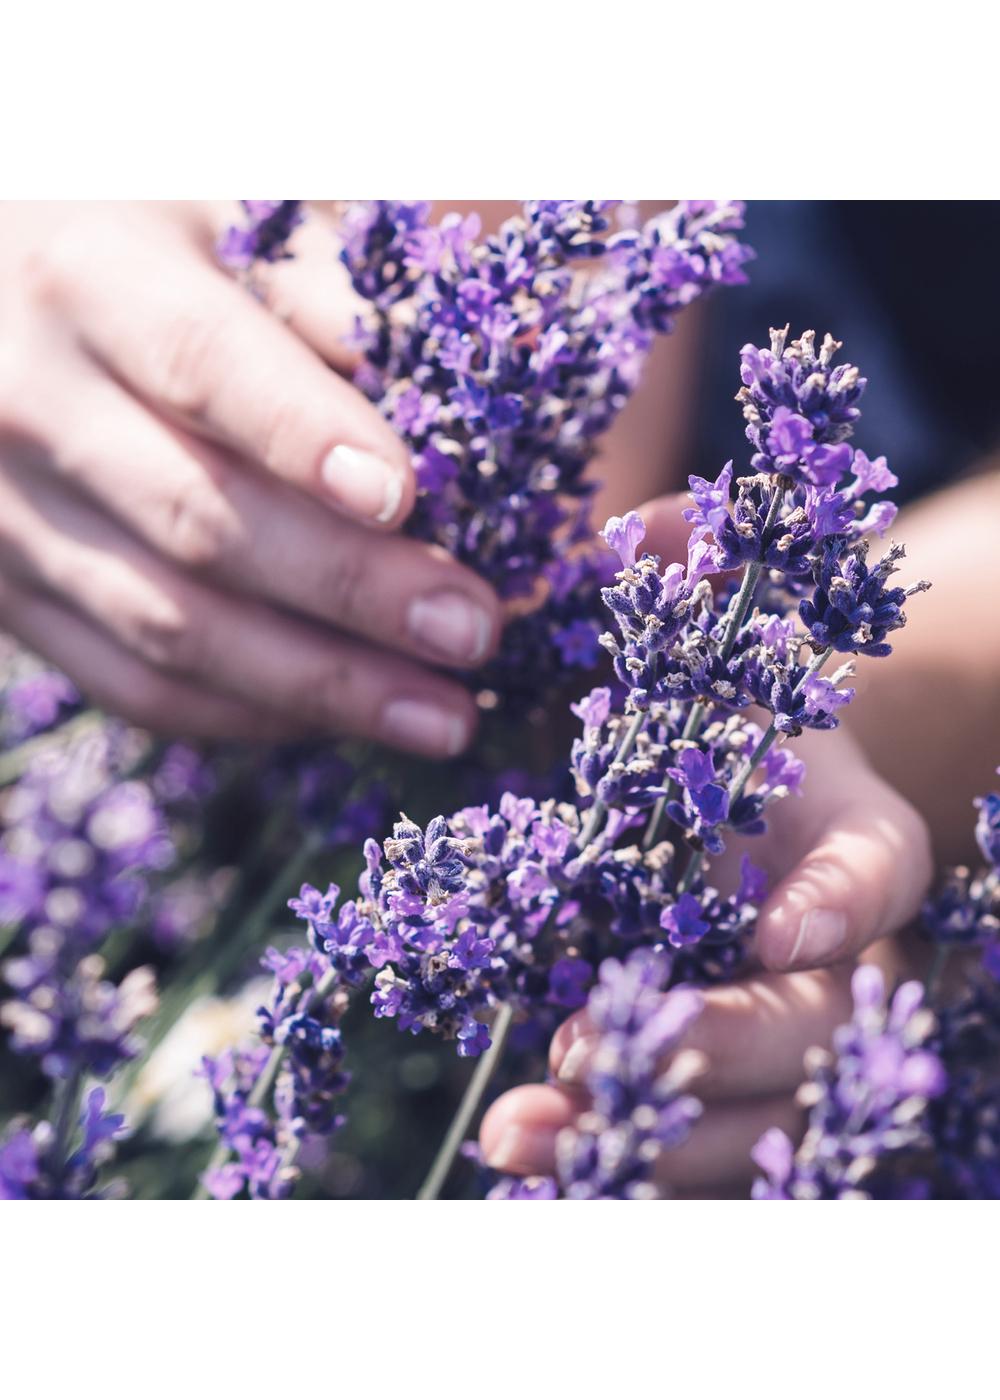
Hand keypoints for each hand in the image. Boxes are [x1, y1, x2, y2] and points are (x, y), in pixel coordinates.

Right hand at [0, 202, 499, 750]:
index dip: (305, 435)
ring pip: (171, 630)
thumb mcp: (224, 218)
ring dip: (321, 686)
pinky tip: (344, 718)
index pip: (207, 363)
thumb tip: (478, 395)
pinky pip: (133, 683)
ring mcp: (8, 515)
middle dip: (352, 589)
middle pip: (202, 520)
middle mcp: (31, 403)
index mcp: (94, 279)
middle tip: (473, 631)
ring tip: (444, 719)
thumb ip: (334, 294)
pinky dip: (249, 712)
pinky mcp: (12, 596)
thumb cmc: (142, 247)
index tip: (404, 500)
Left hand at [479, 494, 932, 1195]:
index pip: (875, 875)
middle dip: (714, 1049)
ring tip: (521, 1134)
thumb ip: (689, 575)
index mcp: (852, 839)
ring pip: (753, 1113)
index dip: (841, 906)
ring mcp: (779, 1028)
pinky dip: (618, 1154)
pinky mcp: (718, 1078)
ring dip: (649, 1135)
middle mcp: (834, 953)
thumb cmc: (723, 717)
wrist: (733, 807)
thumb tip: (650, 528)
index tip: (779, 928)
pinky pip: (691, 1137)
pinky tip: (522, 1152)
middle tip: (596, 1050)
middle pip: (810, 1024)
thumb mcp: (705, 640)